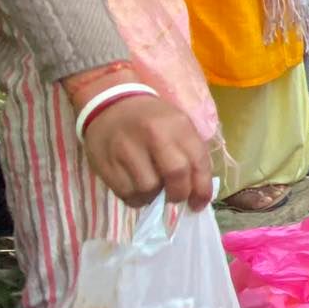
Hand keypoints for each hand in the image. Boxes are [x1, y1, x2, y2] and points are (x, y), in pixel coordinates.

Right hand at [80, 94, 214, 210]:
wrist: (109, 103)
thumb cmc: (151, 118)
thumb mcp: (178, 125)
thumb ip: (190, 154)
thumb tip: (198, 192)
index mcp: (177, 125)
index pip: (198, 163)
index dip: (202, 190)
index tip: (198, 204)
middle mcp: (153, 135)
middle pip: (175, 175)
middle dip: (178, 194)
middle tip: (174, 197)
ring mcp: (127, 149)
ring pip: (148, 189)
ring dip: (153, 197)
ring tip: (151, 187)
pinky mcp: (106, 163)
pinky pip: (126, 194)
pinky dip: (135, 198)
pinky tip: (135, 187)